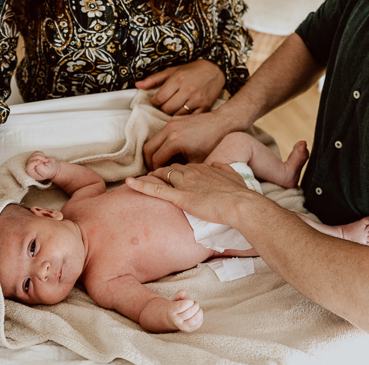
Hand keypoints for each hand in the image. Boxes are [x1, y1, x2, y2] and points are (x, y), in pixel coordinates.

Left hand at [26, 151, 58, 180]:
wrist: (53, 167)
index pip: (28, 168)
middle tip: (45, 160)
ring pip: (33, 155)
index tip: (40, 161)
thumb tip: (37, 161)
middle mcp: (31, 168)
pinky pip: (35, 153)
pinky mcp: (34, 157)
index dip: (33, 163)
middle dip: (39, 158)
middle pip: (30, 160)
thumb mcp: (46, 172)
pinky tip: (43, 158)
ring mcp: (32, 162)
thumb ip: (39, 168)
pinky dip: (41, 154)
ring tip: (45, 160)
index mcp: (33, 173)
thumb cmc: (49, 171)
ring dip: (40, 156)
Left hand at [126, 161, 255, 224]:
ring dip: (152, 177)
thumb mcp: (234, 175)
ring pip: (162, 176)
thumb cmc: (239, 193)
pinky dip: (141, 185)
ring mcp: (185, 183)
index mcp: (203, 167)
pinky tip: (128, 183)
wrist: (240, 203)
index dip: (177, 171)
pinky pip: (156, 189)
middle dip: (161, 172)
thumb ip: (224, 168)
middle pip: (171, 169)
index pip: (184, 166)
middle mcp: (191, 171)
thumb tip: (219, 165)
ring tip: (142, 181)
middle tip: (153, 177)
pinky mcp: (180, 196)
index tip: (172, 175)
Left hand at [135, 59, 224, 115]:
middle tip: (166, 103)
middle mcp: (188, 89)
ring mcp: (197, 99)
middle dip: (163, 107)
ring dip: (173, 113)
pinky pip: (189, 118)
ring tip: (175, 107)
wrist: (215, 70)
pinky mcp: (205, 107)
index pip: (159, 98)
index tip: (157, 99)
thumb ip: (154, 79)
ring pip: (177, 115)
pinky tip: (184, 111)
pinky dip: (184, 117)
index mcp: (178, 79)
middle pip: (167, 108)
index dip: (155, 101)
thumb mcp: (172, 70)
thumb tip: (138, 85)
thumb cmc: (192, 70)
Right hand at [143, 109, 239, 169]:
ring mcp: (171, 122)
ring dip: (154, 152)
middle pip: (148, 149)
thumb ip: (181, 169)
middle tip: (155, 172)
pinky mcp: (174, 119)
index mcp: (174, 141)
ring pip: (153, 140)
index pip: (156, 159)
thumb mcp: (197, 160)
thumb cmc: (212, 143)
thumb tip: (171, 177)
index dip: (156, 171)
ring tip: (161, 163)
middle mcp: (169, 130)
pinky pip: (161, 133)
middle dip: (150, 162)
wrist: (221, 123)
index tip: (159, 178)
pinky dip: (160, 143)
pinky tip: (169, 151)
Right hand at [166, 290, 202, 331]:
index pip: (182, 306)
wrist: (173, 317)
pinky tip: (197, 314)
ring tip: (197, 308)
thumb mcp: (176, 297)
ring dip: (199, 312)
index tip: (190, 301)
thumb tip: (185, 297)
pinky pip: (198, 324)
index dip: (189, 302)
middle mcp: (176, 320)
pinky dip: (201, 317)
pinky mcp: (189, 329)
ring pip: (194, 320)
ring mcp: (182, 326)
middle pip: (190, 312)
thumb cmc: (177, 305)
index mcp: (172, 310)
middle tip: (195, 303)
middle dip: (195, 305)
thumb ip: (180, 294)